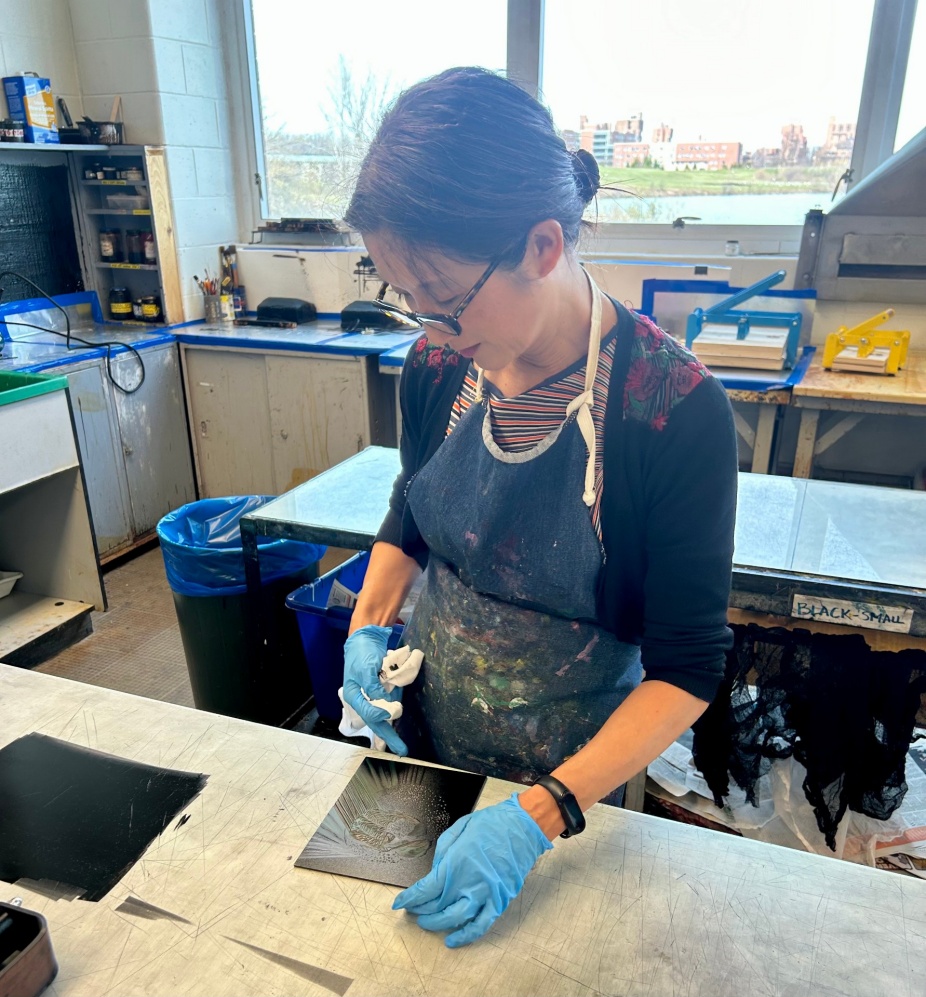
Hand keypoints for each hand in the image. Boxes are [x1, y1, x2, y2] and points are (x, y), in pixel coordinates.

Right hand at [342, 624, 407, 755]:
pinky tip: (400, 694)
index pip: (370, 713)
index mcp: (355, 697)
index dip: (383, 714)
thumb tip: (383, 701)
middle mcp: (364, 699)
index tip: (395, 710)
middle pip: (377, 722)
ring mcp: (373, 695)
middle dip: (389, 736)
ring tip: (401, 731)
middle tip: (402, 751)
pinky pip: (391, 700)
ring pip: (386, 712)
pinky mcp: (381, 689)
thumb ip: (372, 686)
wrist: (365, 638)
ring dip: (395, 717)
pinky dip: (397, 702)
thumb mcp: (365, 668)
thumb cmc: (361, 653)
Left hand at [392, 793, 552, 947]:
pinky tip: (454, 940)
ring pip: (456, 919)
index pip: (426, 889)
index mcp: (456, 863)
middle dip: (421, 910)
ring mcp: (485, 893)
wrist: (522, 825)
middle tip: (413, 910)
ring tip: (427, 924)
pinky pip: (482, 924)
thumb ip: (443, 852)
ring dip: (438, 924)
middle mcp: (468, 882)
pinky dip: (467, 935)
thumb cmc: (491, 823)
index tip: (399, 903)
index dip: (410, 898)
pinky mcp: (500, 900)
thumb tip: (434, 871)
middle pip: (437, 906)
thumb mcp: (459, 828)